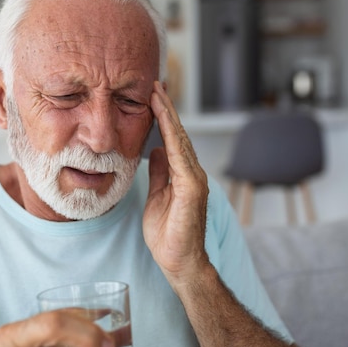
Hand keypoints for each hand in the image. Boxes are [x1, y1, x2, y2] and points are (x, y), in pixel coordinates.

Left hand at [143, 81, 209, 286]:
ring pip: (180, 140)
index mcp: (182, 175)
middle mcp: (192, 173)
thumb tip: (155, 151)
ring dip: (168, 116)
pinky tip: (164, 120)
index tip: (152, 96)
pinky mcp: (192, 189)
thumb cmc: (168, 234)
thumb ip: (159, 174)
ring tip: (157, 93)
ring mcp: (195, 180)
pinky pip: (180, 157)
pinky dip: (172, 136)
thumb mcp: (156, 197)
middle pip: (177, 134)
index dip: (162, 117)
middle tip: (155, 83)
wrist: (180, 262)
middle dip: (166, 108)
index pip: (171, 140)